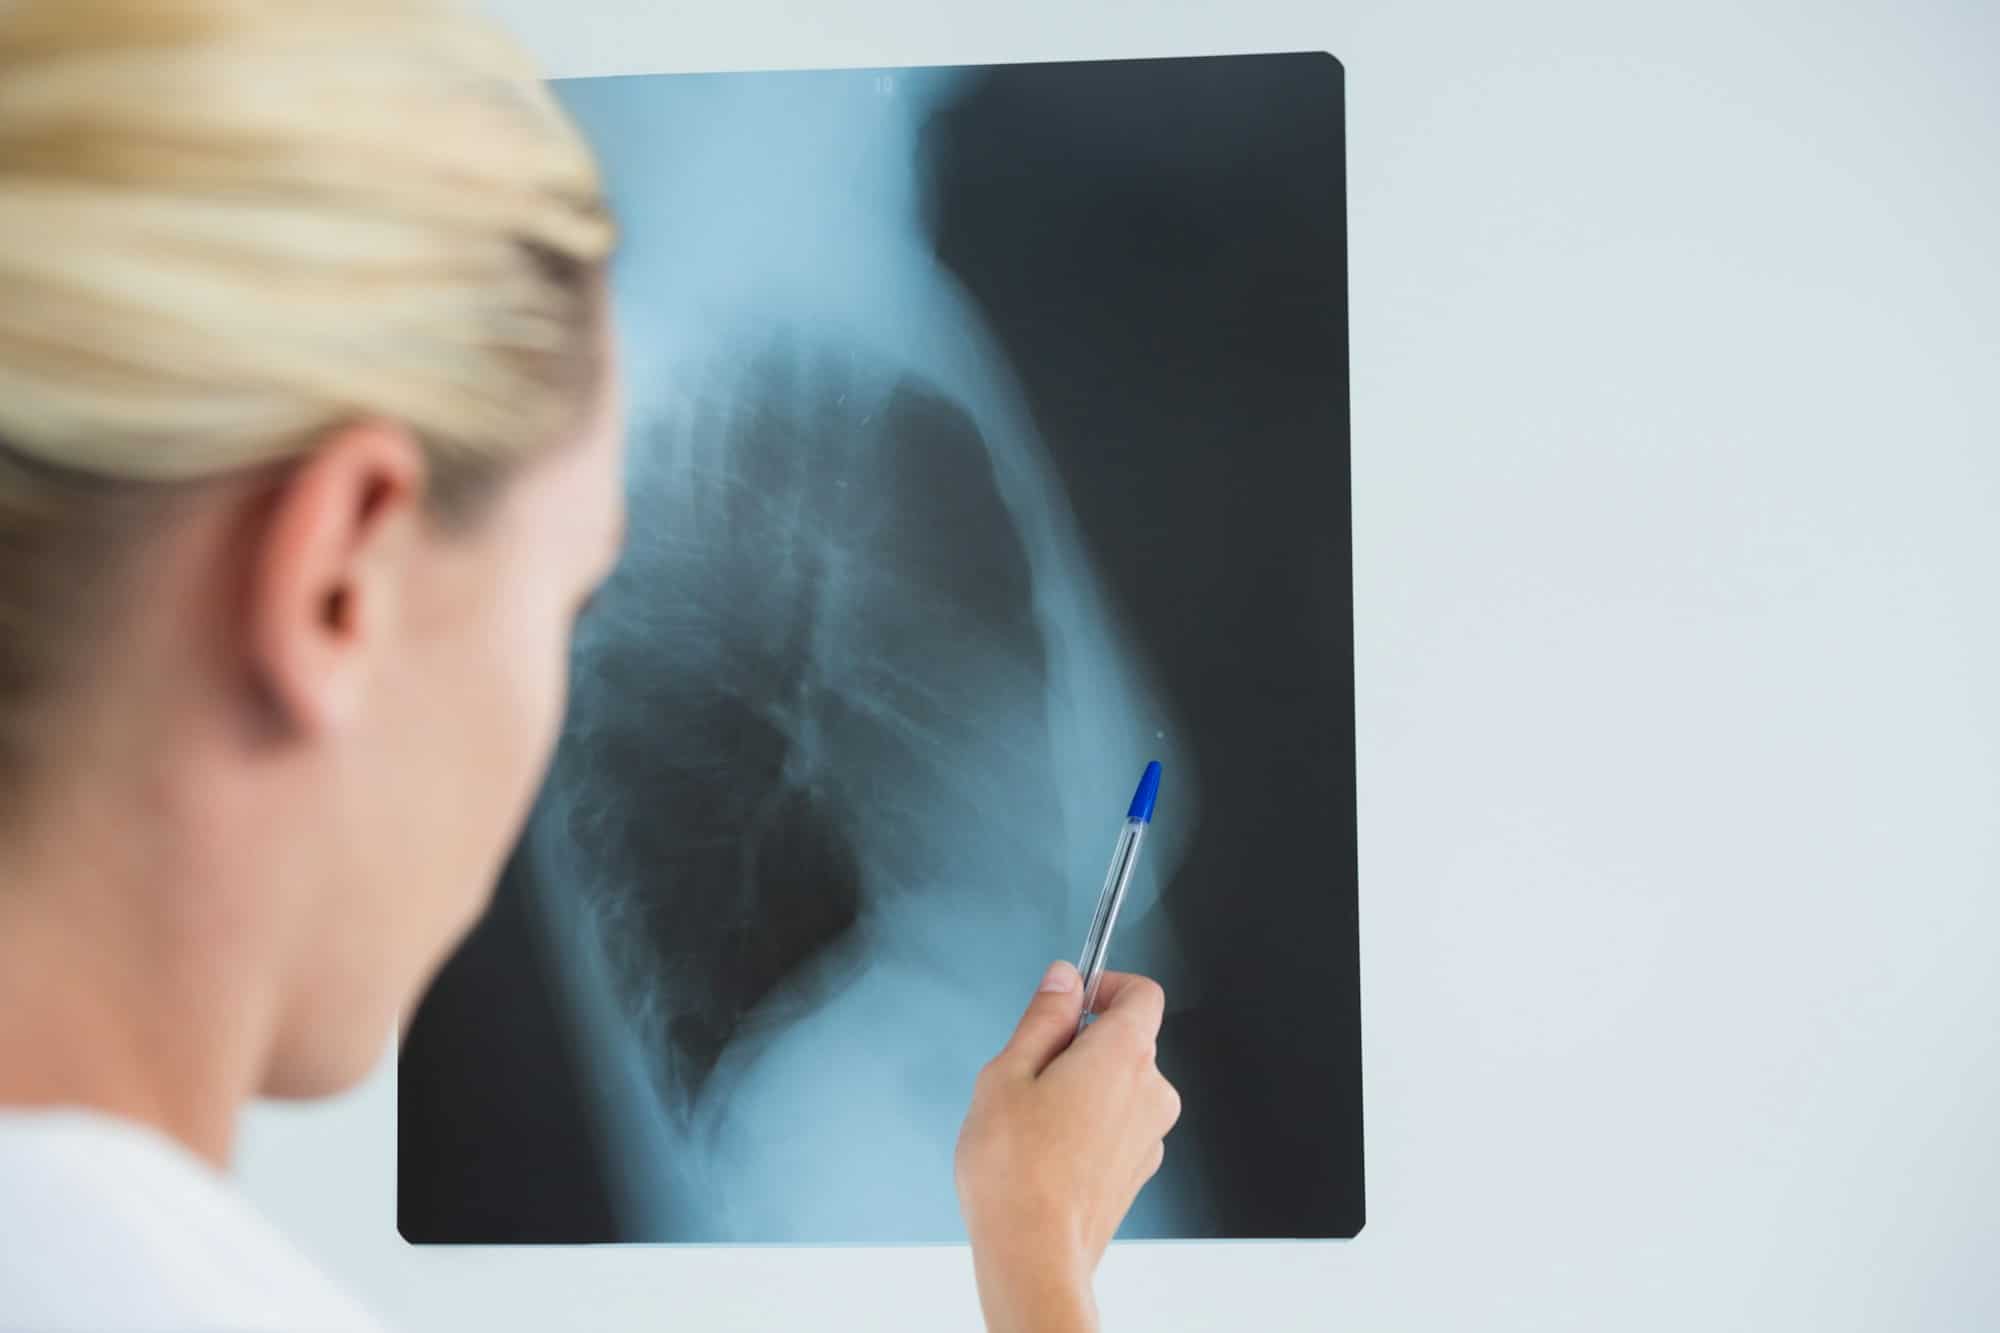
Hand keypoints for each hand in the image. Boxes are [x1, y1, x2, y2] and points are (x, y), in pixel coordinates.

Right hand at [955, 961, 1182, 1332]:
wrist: (1033, 1255)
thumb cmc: (1015, 1170)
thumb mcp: (1008, 1072)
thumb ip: (1043, 1017)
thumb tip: (1063, 979)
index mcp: (1124, 1055)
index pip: (1142, 993)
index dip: (1106, 985)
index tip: (1072, 998)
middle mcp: (1151, 1091)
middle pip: (1129, 1039)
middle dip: (1083, 1041)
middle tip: (1031, 1068)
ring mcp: (1150, 1135)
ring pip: (1122, 1085)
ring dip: (1086, 1086)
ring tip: (1033, 1118)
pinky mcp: (1139, 1169)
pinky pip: (1120, 1124)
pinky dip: (1091, 1124)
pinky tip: (1048, 1149)